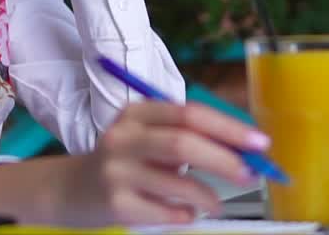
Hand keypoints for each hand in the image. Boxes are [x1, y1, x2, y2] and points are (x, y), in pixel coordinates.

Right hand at [0, 102, 266, 224]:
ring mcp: (116, 171)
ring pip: (178, 182)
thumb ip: (187, 138)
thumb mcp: (146, 138)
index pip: (189, 114)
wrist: (67, 190)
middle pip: (183, 143)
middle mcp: (123, 137)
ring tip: (216, 203)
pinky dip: (185, 214)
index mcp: (137, 113)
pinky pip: (165, 212)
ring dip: (208, 196)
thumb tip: (245, 152)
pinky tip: (186, 214)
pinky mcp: (115, 204)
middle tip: (251, 176)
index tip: (261, 144)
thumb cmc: (122, 162)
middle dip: (225, 160)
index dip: (229, 128)